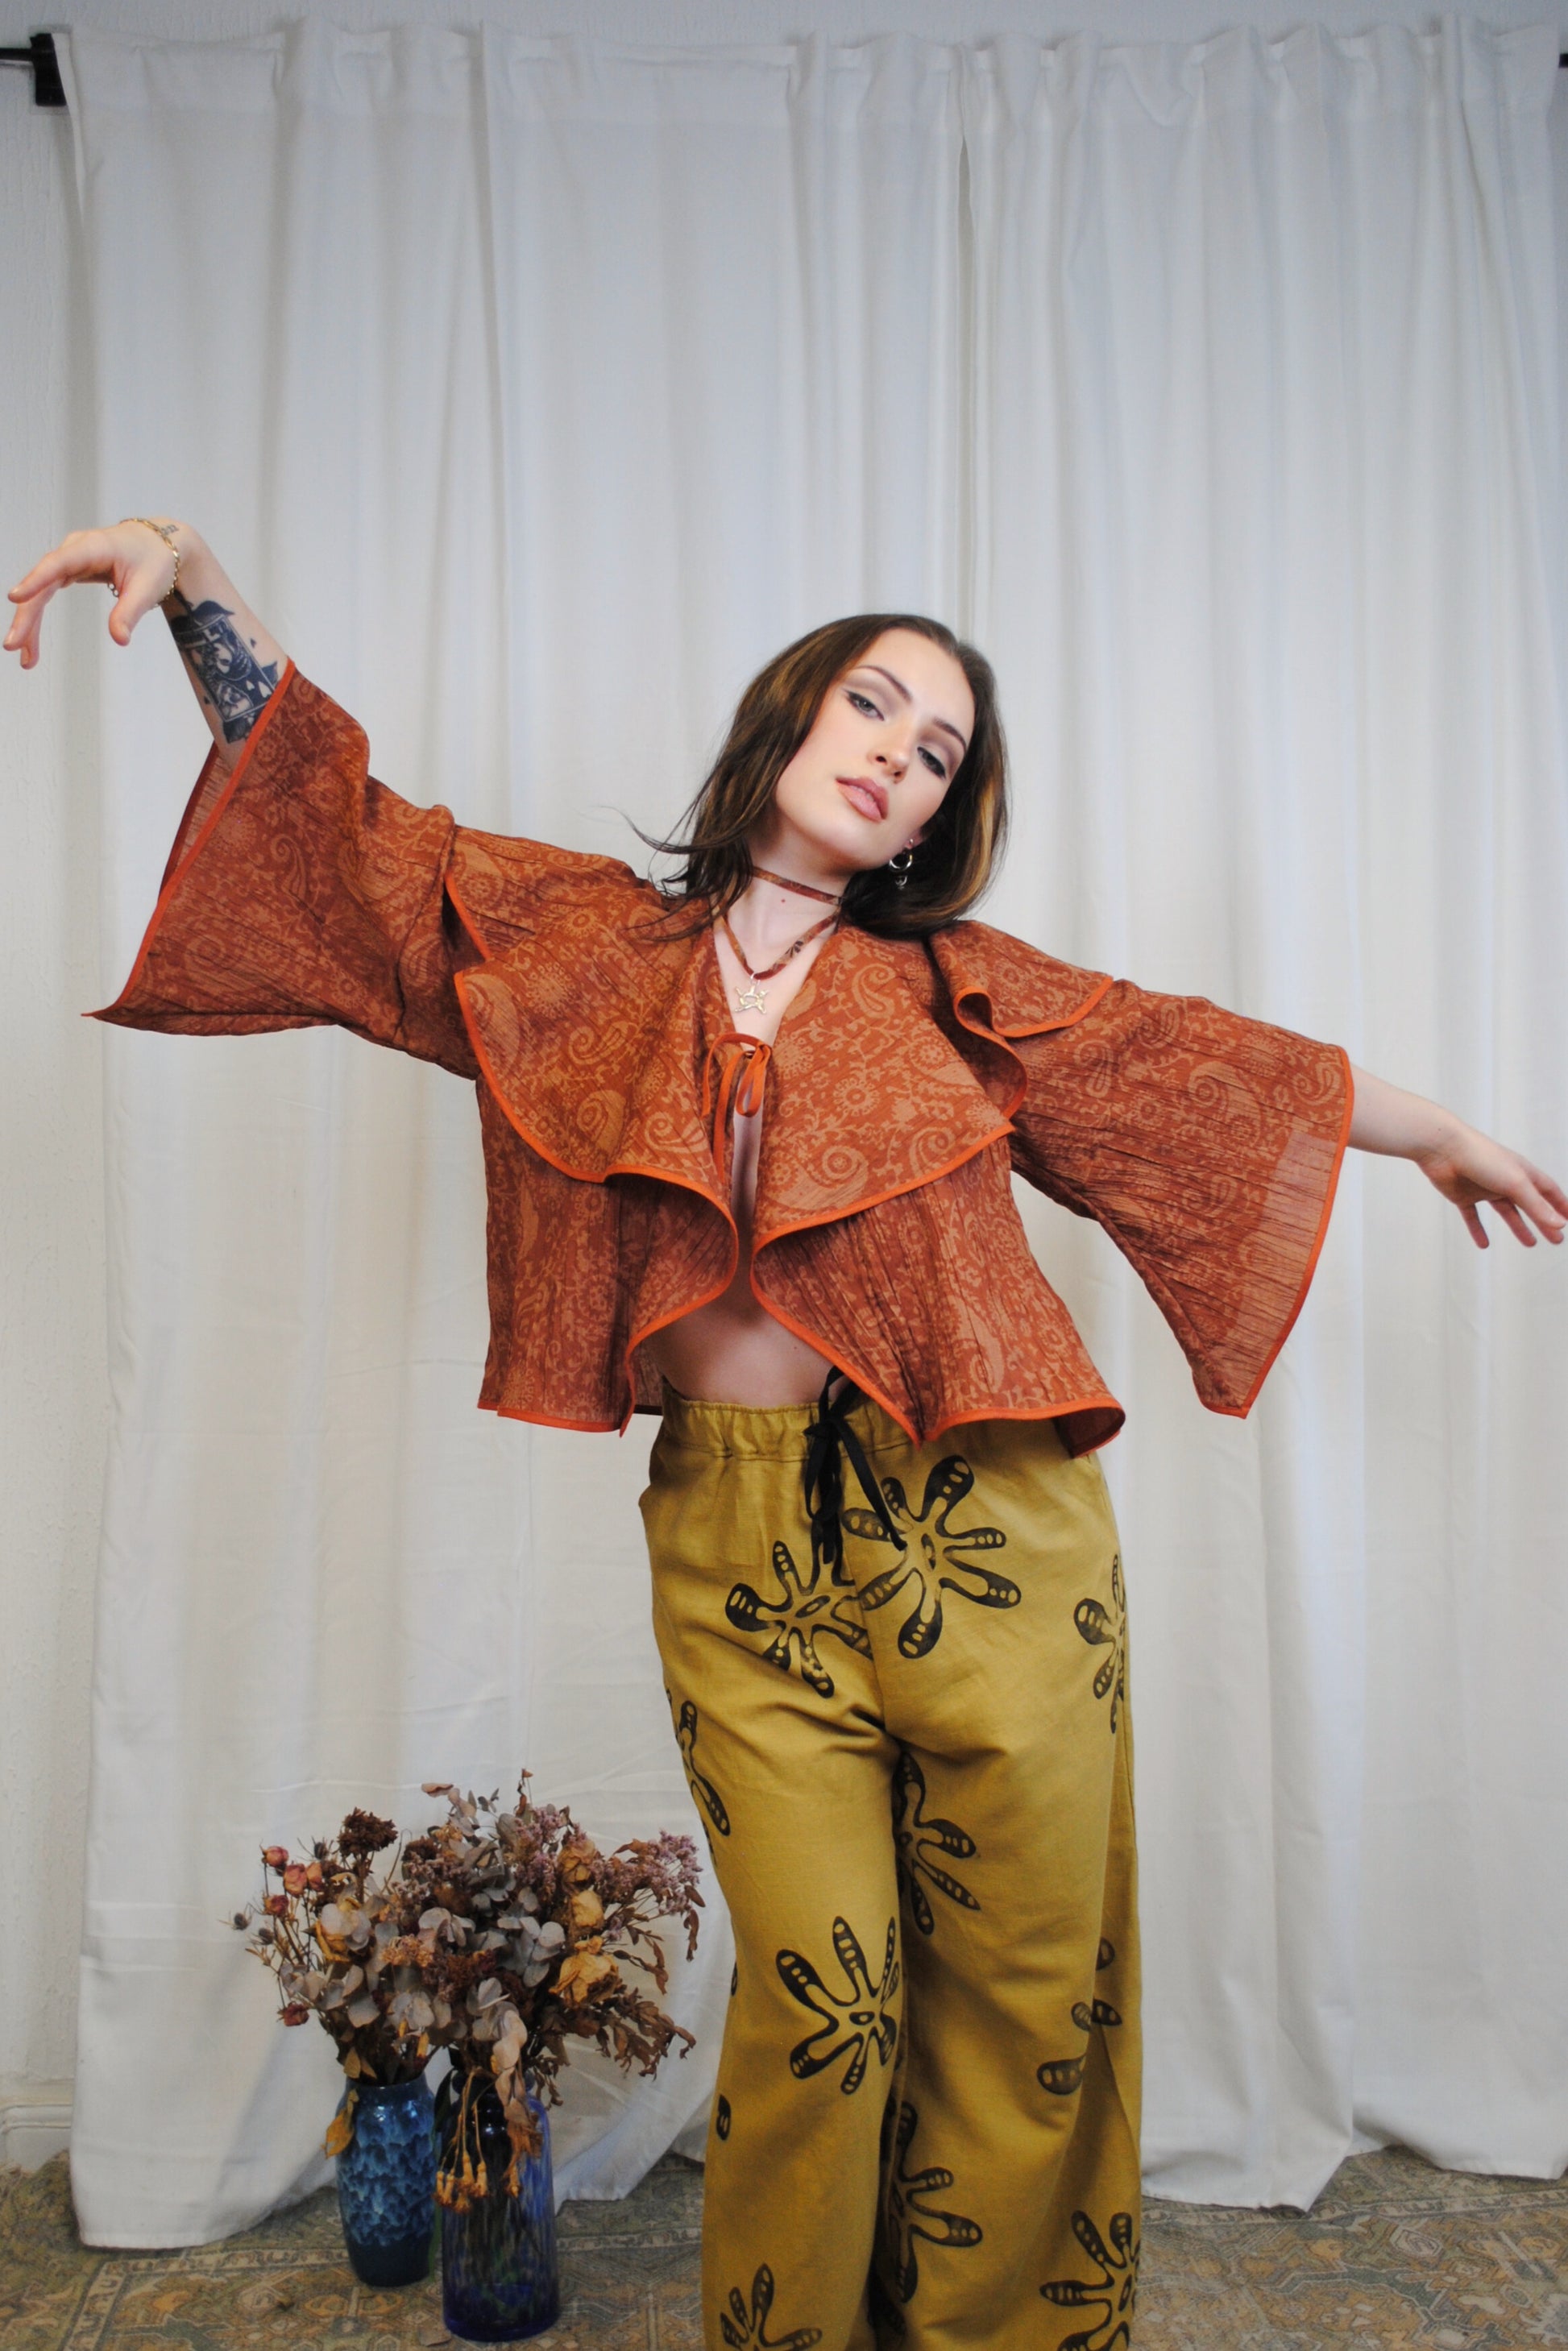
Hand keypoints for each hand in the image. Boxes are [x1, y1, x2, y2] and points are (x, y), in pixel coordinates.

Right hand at [5, 518, 190, 668]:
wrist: (159, 545)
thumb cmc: (154, 560)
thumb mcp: (147, 588)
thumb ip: (130, 613)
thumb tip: (119, 640)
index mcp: (93, 547)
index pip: (58, 564)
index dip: (35, 580)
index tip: (15, 598)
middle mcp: (74, 550)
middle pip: (42, 583)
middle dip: (26, 616)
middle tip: (13, 645)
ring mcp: (69, 560)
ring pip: (40, 592)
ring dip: (29, 623)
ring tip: (26, 658)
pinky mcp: (69, 570)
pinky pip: (46, 594)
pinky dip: (39, 618)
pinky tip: (32, 643)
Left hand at [1414, 1123, 1567, 1249]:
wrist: (1441, 1147)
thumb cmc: (1481, 1158)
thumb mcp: (1514, 1183)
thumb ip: (1536, 1205)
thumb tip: (1560, 1224)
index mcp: (1521, 1172)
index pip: (1548, 1190)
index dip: (1560, 1204)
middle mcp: (1504, 1179)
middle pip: (1530, 1204)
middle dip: (1544, 1221)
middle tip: (1556, 1240)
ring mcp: (1483, 1188)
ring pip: (1505, 1211)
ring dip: (1518, 1226)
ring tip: (1531, 1243)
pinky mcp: (1462, 1195)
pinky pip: (1472, 1216)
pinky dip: (1478, 1230)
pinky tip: (1484, 1245)